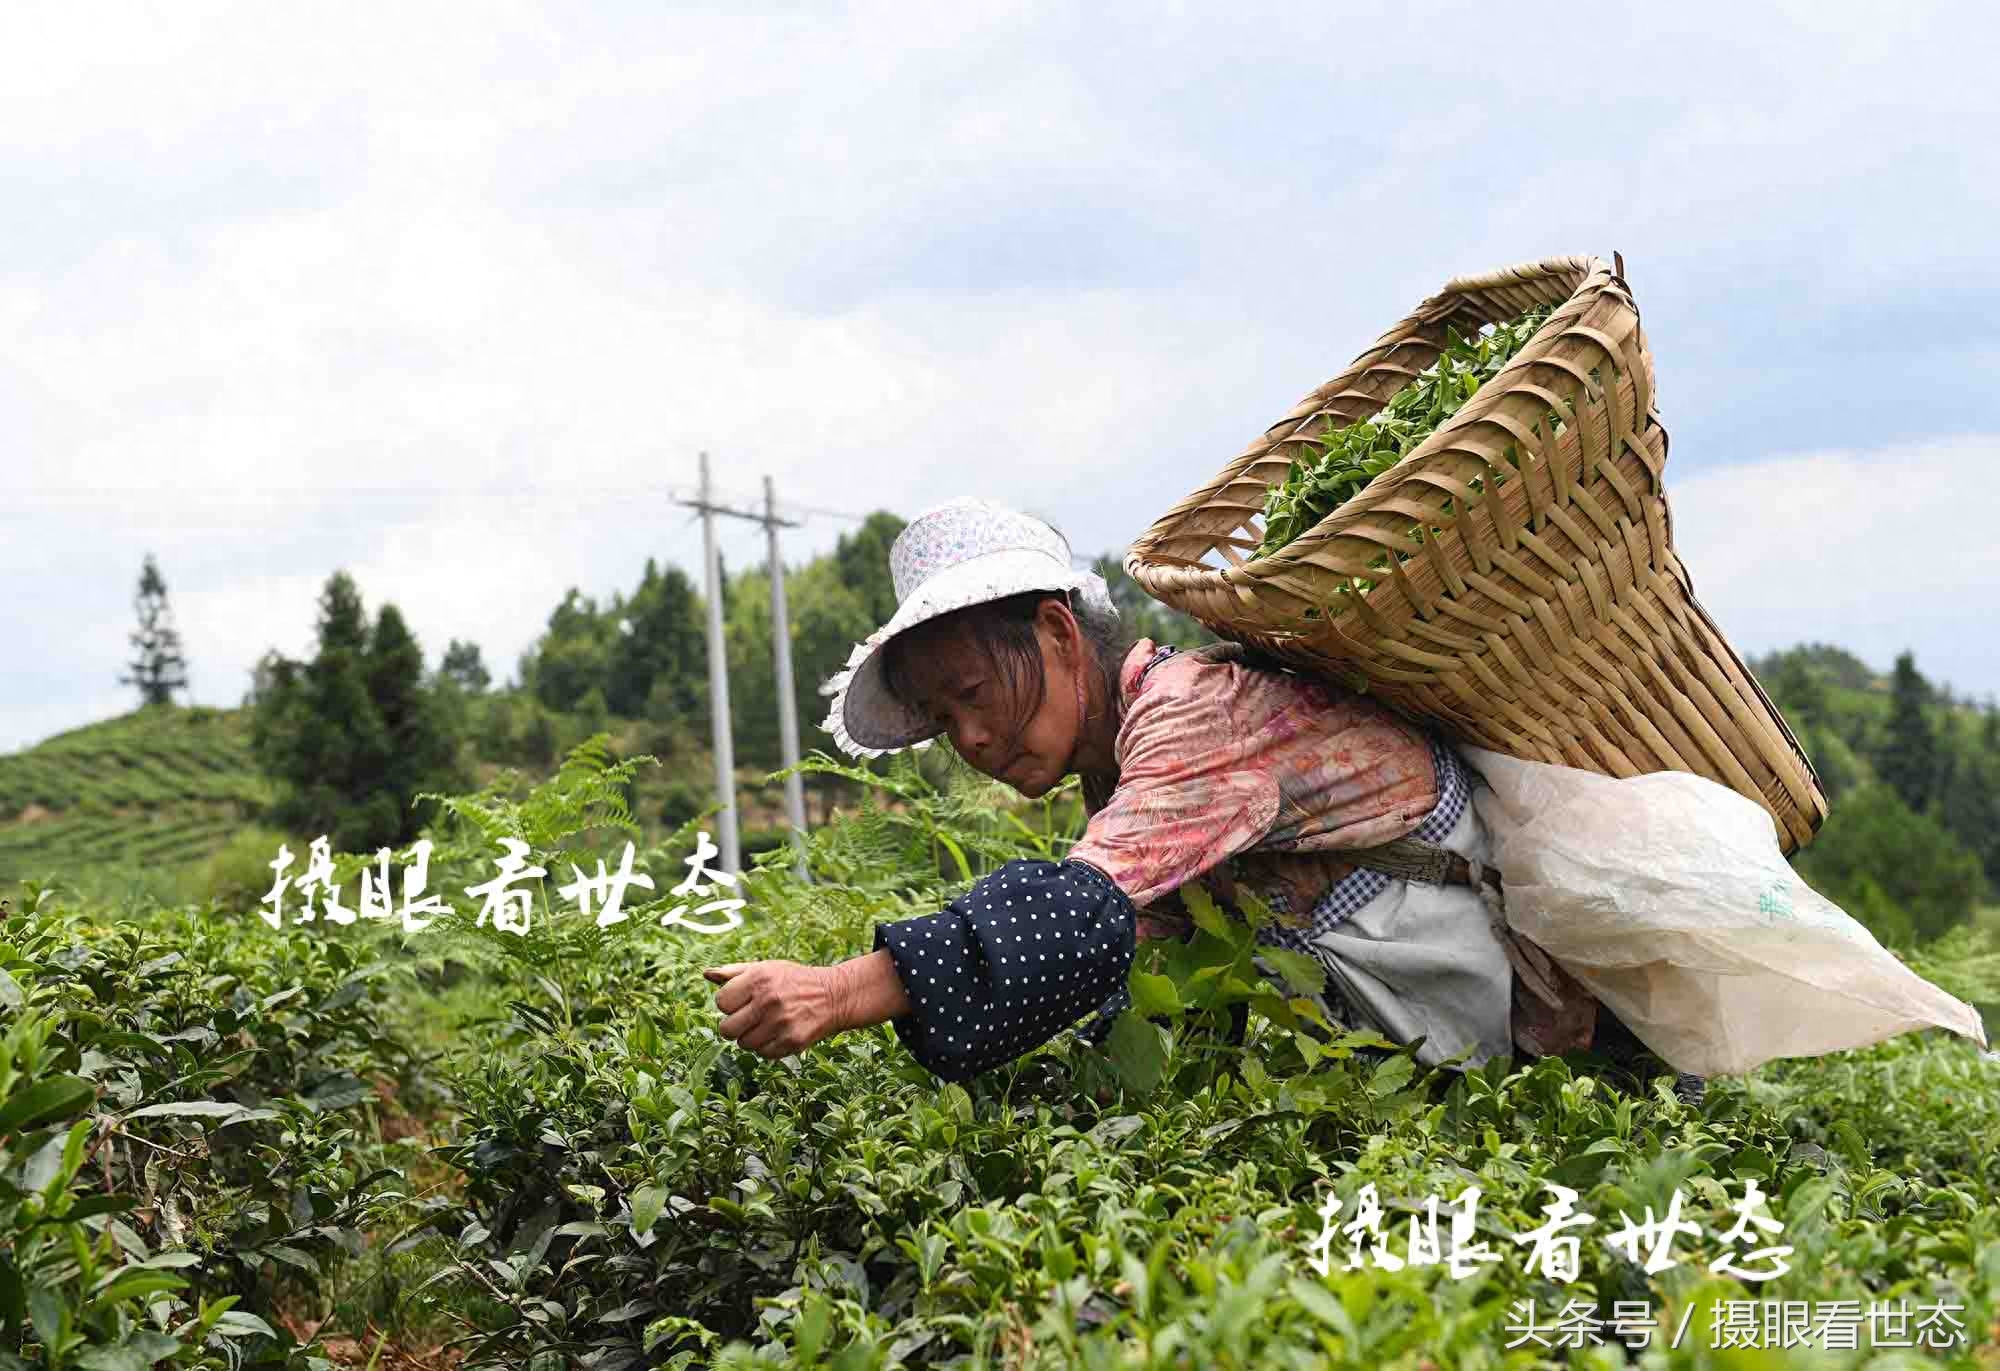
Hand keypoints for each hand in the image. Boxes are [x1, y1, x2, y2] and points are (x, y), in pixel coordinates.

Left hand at [704, 960, 846, 1059]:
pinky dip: (767, 1047)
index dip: (729, 1004)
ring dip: (750, 1037)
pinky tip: (778, 1033)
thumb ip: (733, 972)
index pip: (721, 1002)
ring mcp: (780, 1023)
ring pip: (744, 1044)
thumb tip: (706, 974)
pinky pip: (763, 1054)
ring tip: (765, 1025)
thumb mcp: (764, 968)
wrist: (832, 995)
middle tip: (749, 1018)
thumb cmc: (792, 981)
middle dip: (734, 1025)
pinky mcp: (792, 1041)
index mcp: (758, 979)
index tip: (741, 1002)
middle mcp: (768, 1001)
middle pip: (727, 1029)